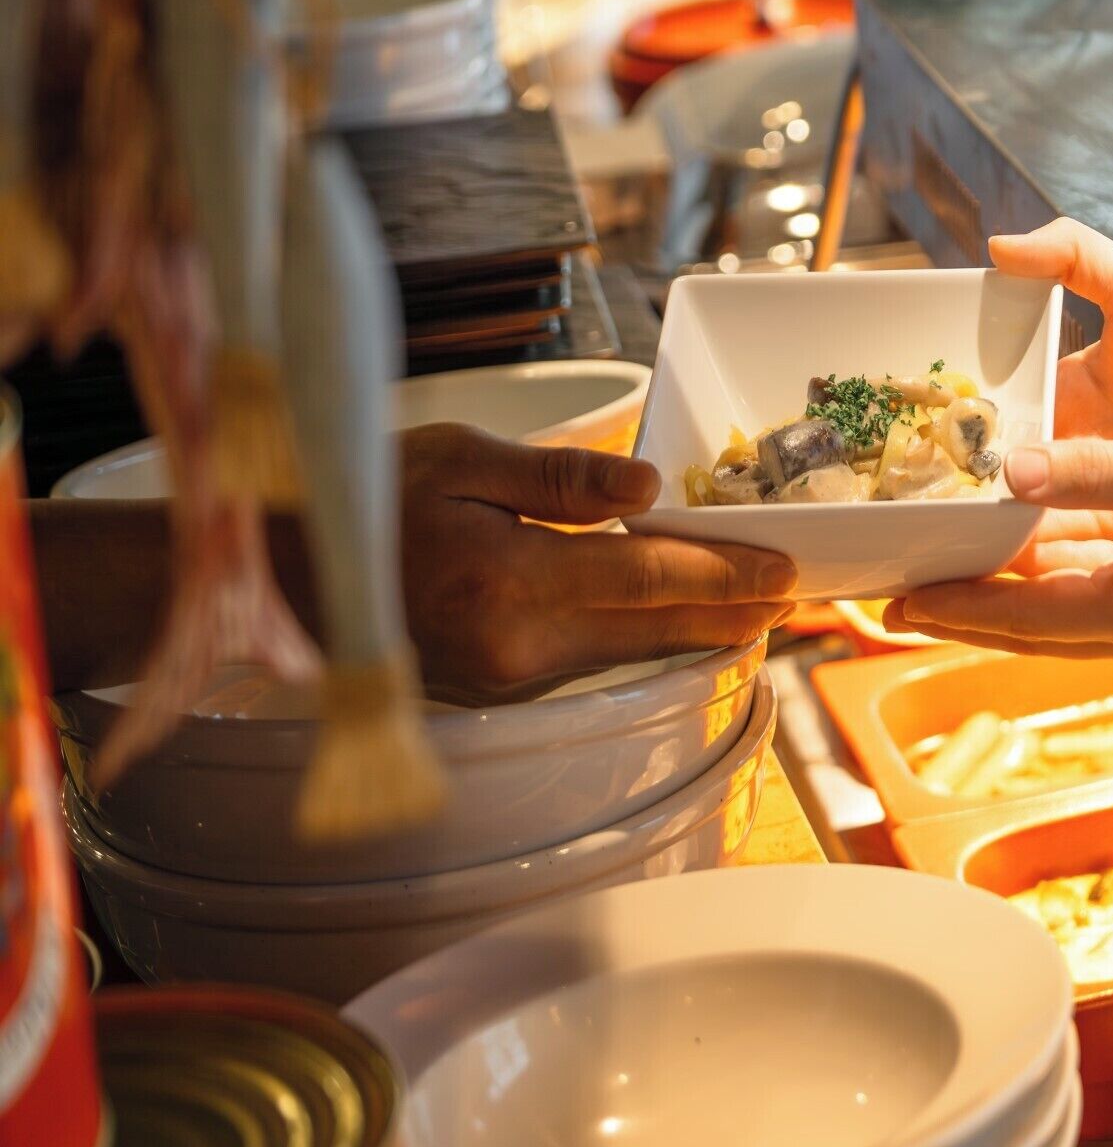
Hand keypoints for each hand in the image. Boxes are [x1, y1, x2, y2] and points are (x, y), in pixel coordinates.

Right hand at [386, 424, 796, 703]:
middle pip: (651, 628)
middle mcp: (513, 645)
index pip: (647, 579)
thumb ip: (560, 477)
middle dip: (729, 610)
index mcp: (507, 581)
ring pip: (625, 649)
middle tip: (795, 593)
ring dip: (689, 625)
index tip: (786, 571)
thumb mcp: (461, 459)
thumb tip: (648, 485)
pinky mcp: (493, 688)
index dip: (725, 575)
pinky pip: (587, 658)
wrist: (283, 568)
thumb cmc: (372, 495)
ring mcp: (501, 677)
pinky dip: (637, 635)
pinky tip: (670, 614)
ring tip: (753, 600)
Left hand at [887, 221, 1112, 667]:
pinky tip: (1017, 546)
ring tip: (944, 566)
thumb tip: (1011, 472)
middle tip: (895, 594)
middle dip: (964, 610)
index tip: (893, 603)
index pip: (1021, 618)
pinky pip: (1089, 595)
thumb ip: (1090, 469)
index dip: (954, 609)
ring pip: (1055, 614)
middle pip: (1028, 629)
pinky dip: (1046, 576)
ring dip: (1001, 593)